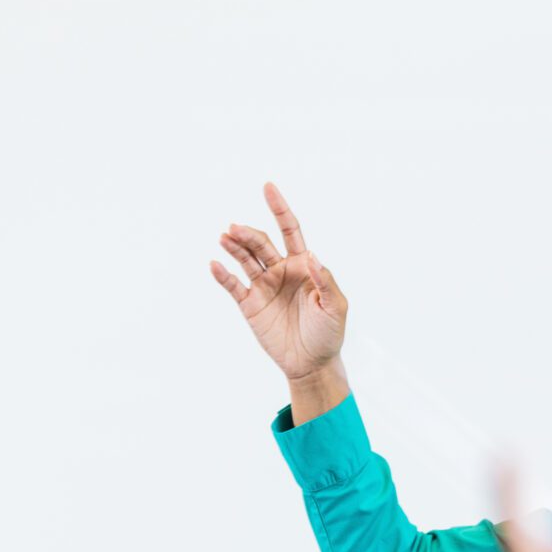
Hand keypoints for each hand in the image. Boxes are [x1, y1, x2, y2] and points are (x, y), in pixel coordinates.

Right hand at [207, 183, 347, 381]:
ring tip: (225, 237)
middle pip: (261, 243)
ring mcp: (264, 286)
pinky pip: (233, 285)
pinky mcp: (250, 304)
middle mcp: (281, 271)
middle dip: (249, 233)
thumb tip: (312, 255)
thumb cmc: (329, 333)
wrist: (312, 363)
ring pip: (245, 259)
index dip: (279, 209)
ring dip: (234, 247)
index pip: (289, 230)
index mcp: (303, 265)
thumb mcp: (335, 306)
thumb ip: (325, 280)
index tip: (268, 187)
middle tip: (235, 229)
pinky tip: (215, 264)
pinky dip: (223, 274)